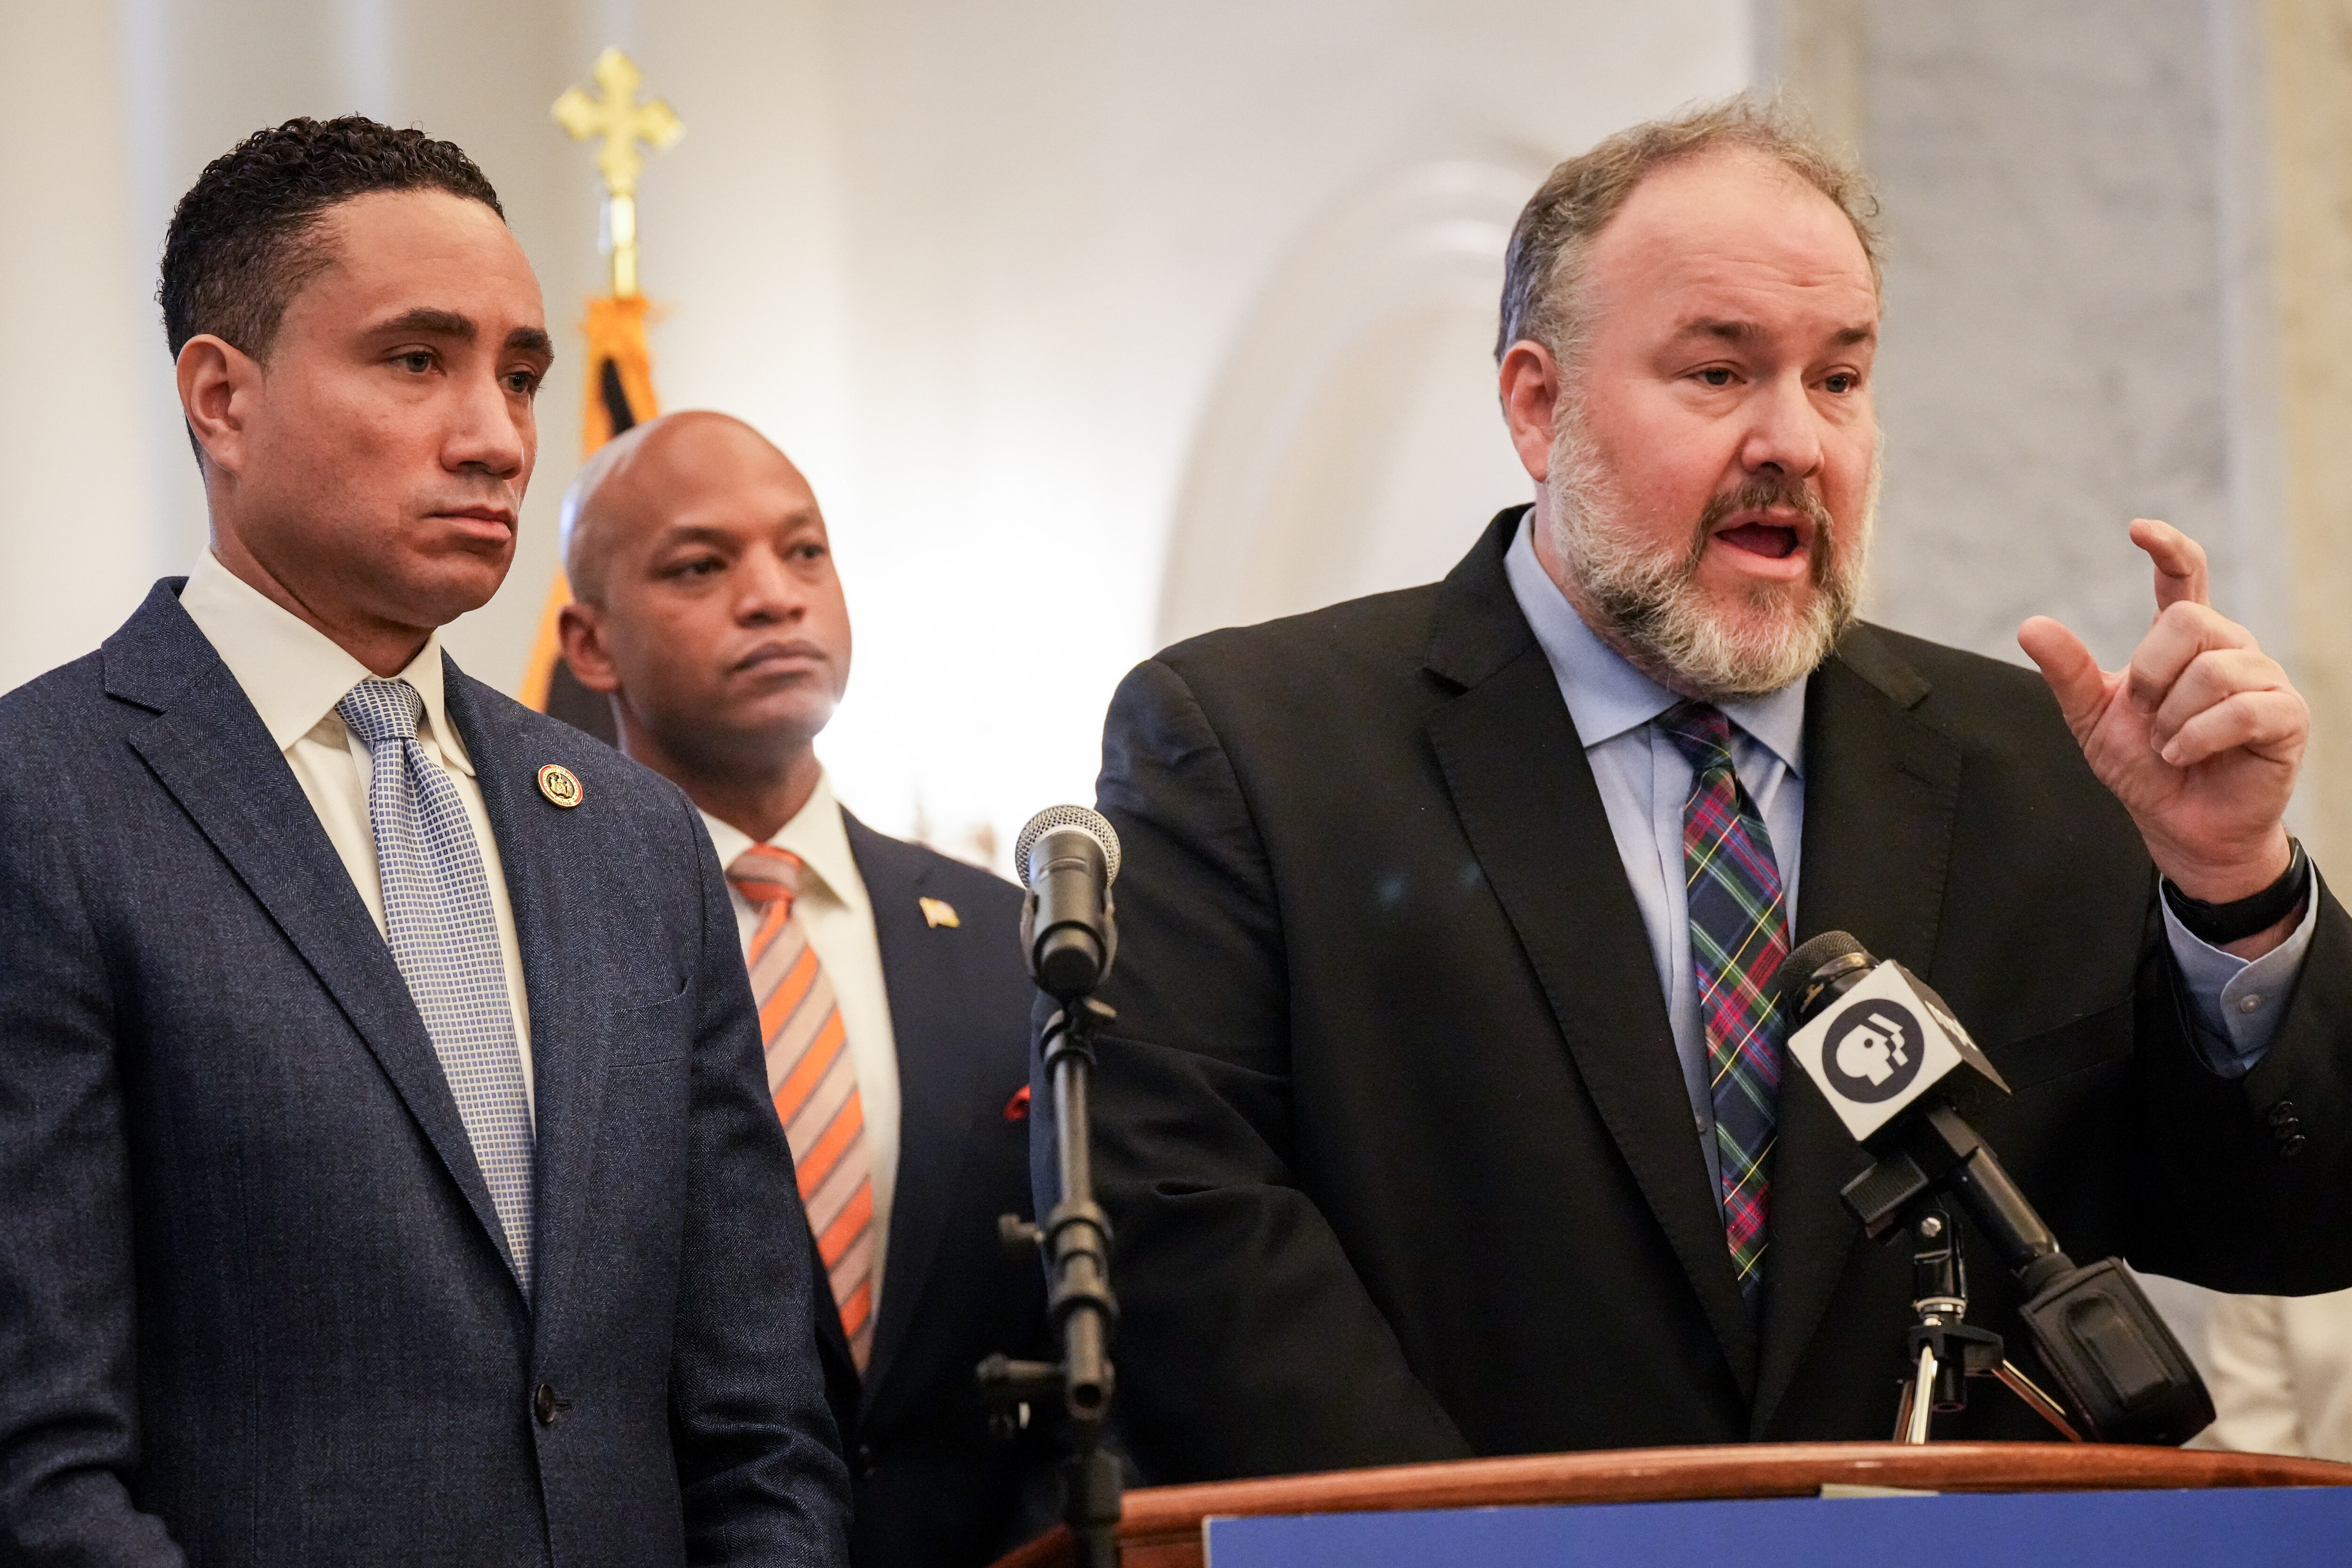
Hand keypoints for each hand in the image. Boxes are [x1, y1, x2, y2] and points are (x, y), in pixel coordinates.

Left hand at [2018, 519, 2304, 922]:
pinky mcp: (2286, 716)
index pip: (2184, 576)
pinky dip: (2200, 737)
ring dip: (2174, 717)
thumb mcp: (2093, 718)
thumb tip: (2031, 625)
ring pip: (2213, 669)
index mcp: (2184, 641)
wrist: (2179, 824)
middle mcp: (2229, 647)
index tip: (2137, 530)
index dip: (2168, 548)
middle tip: (2146, 714)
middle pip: (2189, 621)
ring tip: (2168, 745)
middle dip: (2151, 672)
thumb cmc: (2145, 766)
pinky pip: (2242, 709)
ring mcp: (2263, 678)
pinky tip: (2184, 755)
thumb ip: (2068, 672)